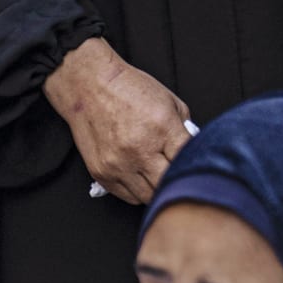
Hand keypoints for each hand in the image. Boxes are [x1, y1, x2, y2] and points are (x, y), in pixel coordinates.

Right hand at [42, 37, 190, 205]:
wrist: (88, 85)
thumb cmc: (128, 89)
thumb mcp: (168, 101)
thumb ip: (183, 129)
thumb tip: (192, 151)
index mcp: (162, 129)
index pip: (188, 162)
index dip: (194, 165)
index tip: (193, 164)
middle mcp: (140, 150)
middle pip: (169, 185)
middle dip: (175, 182)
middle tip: (176, 175)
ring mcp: (119, 164)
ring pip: (148, 197)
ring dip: (155, 189)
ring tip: (155, 175)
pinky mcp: (101, 173)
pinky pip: (126, 196)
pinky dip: (136, 190)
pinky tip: (138, 175)